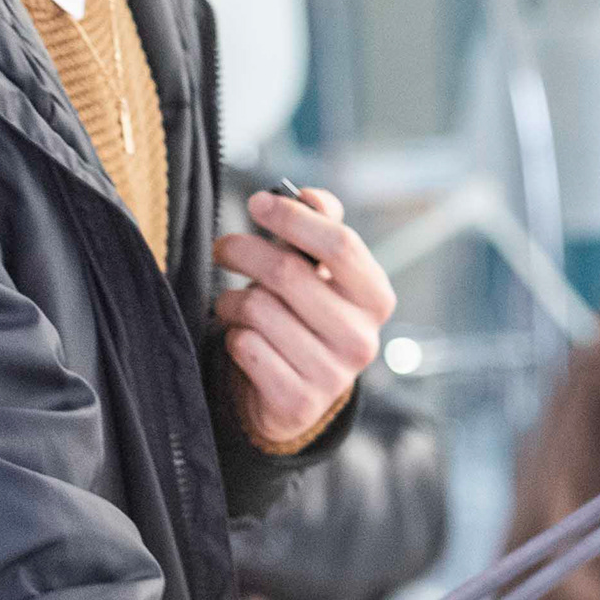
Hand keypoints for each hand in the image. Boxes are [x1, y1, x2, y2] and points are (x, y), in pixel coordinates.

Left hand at [212, 186, 390, 450]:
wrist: (300, 393)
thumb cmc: (307, 316)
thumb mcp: (323, 273)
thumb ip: (321, 228)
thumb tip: (310, 196)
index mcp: (376, 298)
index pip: (339, 244)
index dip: (293, 217)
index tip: (257, 202)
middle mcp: (363, 339)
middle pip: (287, 272)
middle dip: (242, 250)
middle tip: (223, 248)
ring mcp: (334, 376)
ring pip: (258, 309)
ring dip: (232, 300)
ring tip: (235, 305)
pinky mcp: (299, 403)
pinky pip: (245, 347)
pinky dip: (233, 335)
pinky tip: (243, 339)